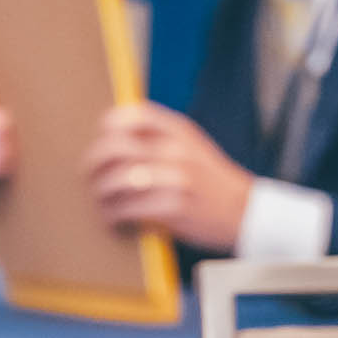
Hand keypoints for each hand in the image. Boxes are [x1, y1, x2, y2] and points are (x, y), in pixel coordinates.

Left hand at [84, 102, 253, 252]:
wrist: (247, 212)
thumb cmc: (212, 182)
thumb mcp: (193, 147)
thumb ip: (161, 138)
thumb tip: (115, 137)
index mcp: (179, 131)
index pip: (134, 115)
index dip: (109, 127)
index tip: (102, 142)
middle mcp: (177, 150)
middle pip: (116, 147)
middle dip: (94, 164)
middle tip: (89, 177)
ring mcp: (177, 178)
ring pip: (118, 180)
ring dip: (101, 194)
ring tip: (101, 204)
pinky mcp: (175, 208)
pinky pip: (130, 209)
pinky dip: (115, 217)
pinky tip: (116, 222)